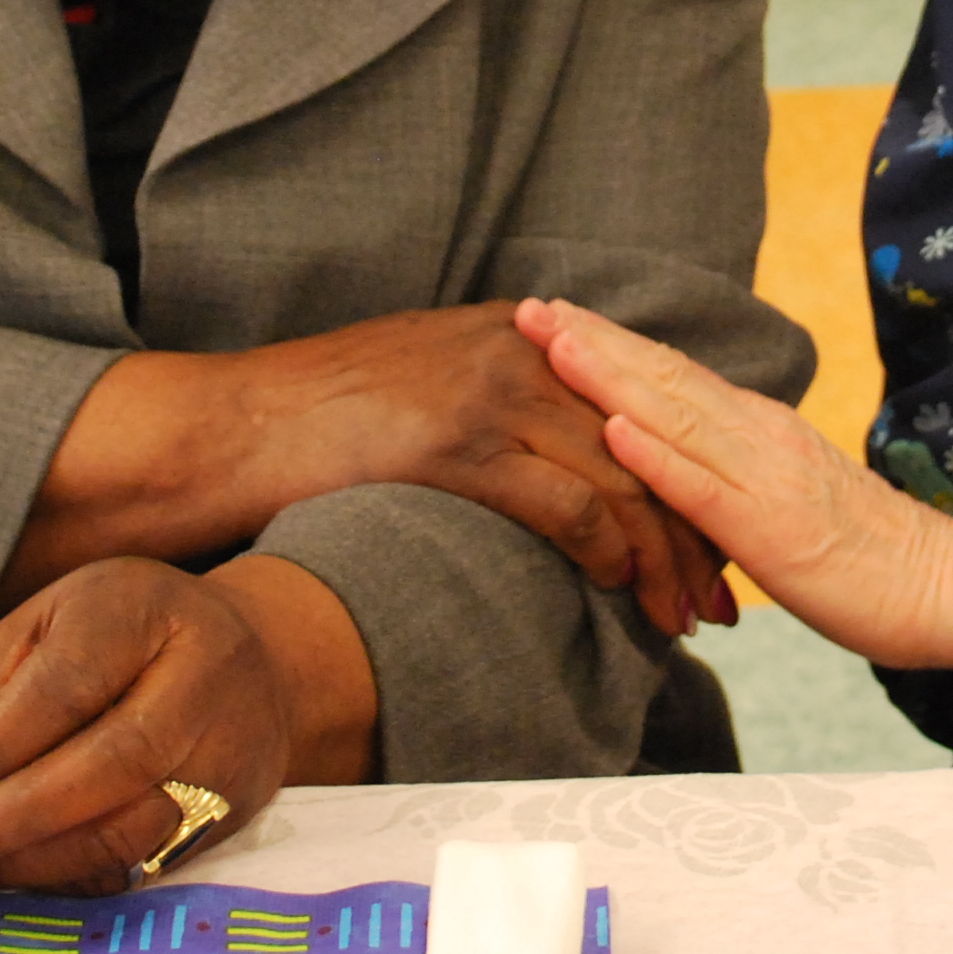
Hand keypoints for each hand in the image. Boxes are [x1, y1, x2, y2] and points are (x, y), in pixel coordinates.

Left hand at [0, 558, 295, 894]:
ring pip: (137, 826)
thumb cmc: (123, 633)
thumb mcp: (47, 621)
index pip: (69, 684)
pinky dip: (78, 876)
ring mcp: (230, 749)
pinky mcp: (235, 812)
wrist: (248, 655)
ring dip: (44, 861)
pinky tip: (28, 873)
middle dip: (22, 813)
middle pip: (117, 760)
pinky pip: (150, 862)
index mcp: (145, 608)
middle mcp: (203, 675)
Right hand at [15, 305, 735, 637]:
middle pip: (646, 442)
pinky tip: (621, 590)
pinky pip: (563, 502)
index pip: (637, 406)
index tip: (718, 539)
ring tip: (685, 617)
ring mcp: (487, 391)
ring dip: (664, 556)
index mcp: (518, 335)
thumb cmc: (317, 423)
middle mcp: (518, 350)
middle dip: (697, 526)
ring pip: (621, 477)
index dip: (687, 476)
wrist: (228, 425)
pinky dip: (607, 553)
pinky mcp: (456, 442)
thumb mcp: (426, 385)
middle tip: (724, 596)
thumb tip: (558, 465)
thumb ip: (499, 404)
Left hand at [516, 297, 952, 668]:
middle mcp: (759, 434)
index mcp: (760, 427)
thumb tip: (678, 462)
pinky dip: (655, 456)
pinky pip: (704, 488)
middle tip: (528, 307)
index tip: (553, 314)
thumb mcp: (786, 496)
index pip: (672, 372)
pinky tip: (612, 431)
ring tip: (553, 344)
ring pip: (675, 416)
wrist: (940, 584)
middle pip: (663, 376)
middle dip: (591, 341)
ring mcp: (765, 476)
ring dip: (608, 377)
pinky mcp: (771, 529)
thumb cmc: (863, 552)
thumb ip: (735, 473)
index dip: (610, 341)